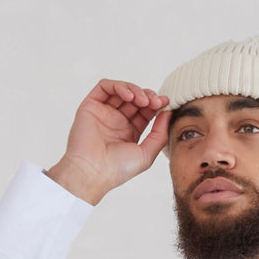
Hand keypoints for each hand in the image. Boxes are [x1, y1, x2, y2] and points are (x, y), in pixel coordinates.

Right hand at [45, 79, 170, 203]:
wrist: (93, 172)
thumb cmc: (117, 169)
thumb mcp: (146, 154)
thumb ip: (159, 134)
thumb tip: (167, 113)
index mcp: (129, 132)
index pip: (145, 111)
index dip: (156, 104)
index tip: (165, 103)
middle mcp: (116, 121)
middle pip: (135, 99)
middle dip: (148, 96)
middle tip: (156, 101)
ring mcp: (103, 113)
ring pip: (121, 90)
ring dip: (135, 90)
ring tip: (143, 100)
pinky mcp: (91, 106)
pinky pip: (105, 87)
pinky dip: (119, 86)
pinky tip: (129, 96)